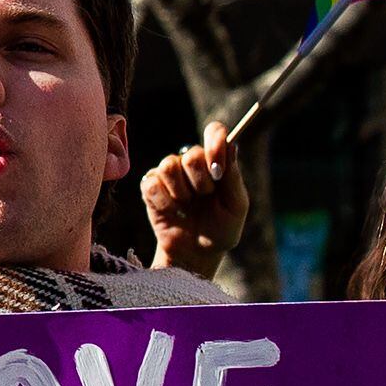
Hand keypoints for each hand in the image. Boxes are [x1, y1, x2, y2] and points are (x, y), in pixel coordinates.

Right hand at [141, 122, 245, 280]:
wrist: (196, 254)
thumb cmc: (221, 229)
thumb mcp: (236, 205)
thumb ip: (233, 176)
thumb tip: (232, 145)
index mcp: (216, 161)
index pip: (214, 132)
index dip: (215, 140)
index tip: (217, 166)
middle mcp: (191, 163)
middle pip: (191, 154)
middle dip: (200, 180)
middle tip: (205, 197)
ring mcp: (169, 174)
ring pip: (168, 166)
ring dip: (181, 192)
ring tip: (186, 206)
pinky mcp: (150, 187)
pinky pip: (152, 184)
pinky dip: (164, 202)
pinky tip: (171, 212)